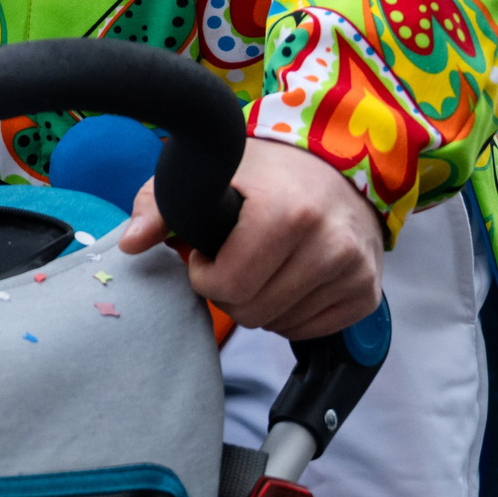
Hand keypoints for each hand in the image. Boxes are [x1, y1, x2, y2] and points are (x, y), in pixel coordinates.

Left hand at [117, 136, 383, 338]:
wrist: (333, 166)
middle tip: (230, 262)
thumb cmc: (260, 171)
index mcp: (285, 213)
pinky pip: (311, 330)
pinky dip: (289, 314)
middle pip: (252, 311)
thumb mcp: (204, 173)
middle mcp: (329, 244)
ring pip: (280, 324)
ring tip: (259, 267)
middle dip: (228, 293)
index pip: (230, 285)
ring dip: (258, 304)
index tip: (205, 253)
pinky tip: (285, 280)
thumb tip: (130, 244)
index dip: (204, 275)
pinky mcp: (367, 292)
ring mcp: (354, 271)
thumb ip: (157, 206)